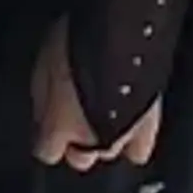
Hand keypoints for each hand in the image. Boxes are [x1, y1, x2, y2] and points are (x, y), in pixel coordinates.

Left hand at [32, 34, 158, 173]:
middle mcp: (91, 139)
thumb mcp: (43, 66)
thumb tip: (42, 117)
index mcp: (61, 126)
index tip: (48, 129)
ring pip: (109, 152)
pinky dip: (134, 140)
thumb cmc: (78, 44)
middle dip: (77, 141)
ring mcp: (122, 135)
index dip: (47, 140)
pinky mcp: (149, 125)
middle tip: (77, 118)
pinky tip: (129, 124)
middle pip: (80, 158)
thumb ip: (42, 100)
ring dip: (103, 137)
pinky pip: (139, 149)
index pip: (47, 152)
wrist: (122, 34)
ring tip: (103, 113)